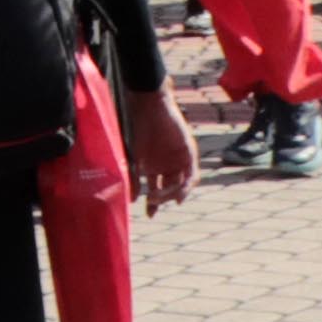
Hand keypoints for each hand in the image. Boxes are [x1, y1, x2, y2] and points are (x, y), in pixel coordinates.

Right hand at [117, 75, 199, 213]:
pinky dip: (186, 186)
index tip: (149, 214)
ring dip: (173, 193)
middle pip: (169, 189)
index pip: (155, 188)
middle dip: (162, 199)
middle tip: (153, 202)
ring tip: (164, 197)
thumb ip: (133, 177)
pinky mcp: (189, 154)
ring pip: (181, 184)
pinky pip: (191, 175)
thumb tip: (129, 198)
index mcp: (153, 166)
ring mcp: (179, 160)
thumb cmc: (137, 128)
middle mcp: (167, 165)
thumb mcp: (133, 156)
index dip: (153, 203)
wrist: (149, 106)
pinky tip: (179, 193)